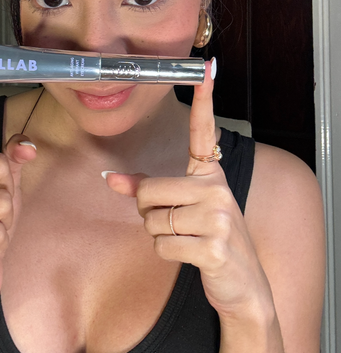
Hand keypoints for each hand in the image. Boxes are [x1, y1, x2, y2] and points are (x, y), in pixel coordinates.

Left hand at [104, 60, 273, 321]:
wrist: (243, 285)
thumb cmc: (208, 240)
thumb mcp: (182, 210)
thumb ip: (148, 191)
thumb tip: (109, 179)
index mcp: (211, 175)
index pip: (203, 132)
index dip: (203, 100)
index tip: (206, 67)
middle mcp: (217, 190)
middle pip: (149, 190)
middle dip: (149, 214)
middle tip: (176, 225)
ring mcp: (219, 218)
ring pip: (152, 221)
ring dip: (159, 237)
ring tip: (186, 240)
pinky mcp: (213, 246)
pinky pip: (162, 245)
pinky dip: (167, 254)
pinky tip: (191, 256)